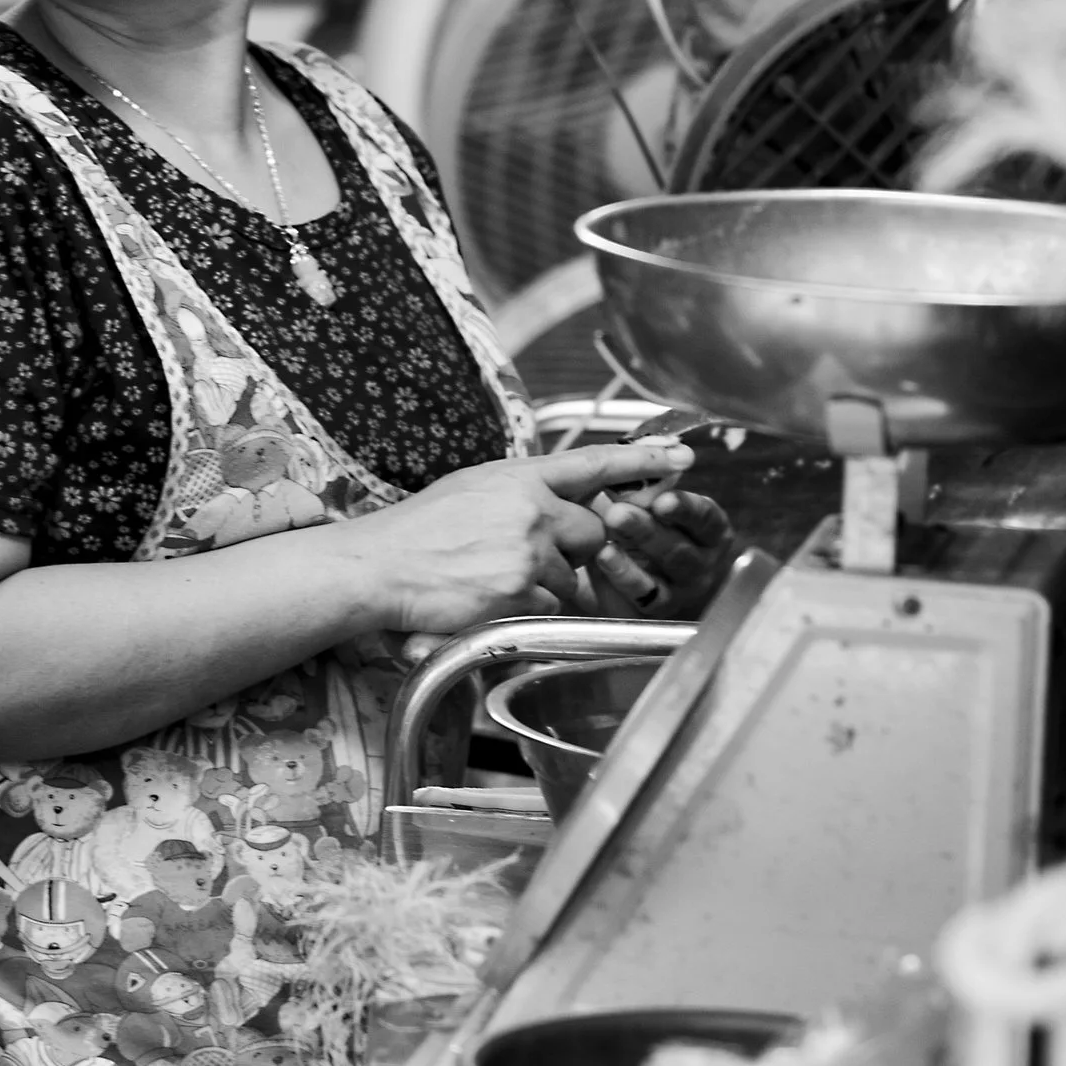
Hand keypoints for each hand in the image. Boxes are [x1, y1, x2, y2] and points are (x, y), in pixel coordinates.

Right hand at [346, 440, 697, 642]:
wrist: (381, 565)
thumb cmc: (420, 529)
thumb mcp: (474, 488)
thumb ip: (522, 492)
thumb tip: (556, 504)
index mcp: (520, 476)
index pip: (595, 463)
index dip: (644, 460)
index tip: (684, 457)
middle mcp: (531, 510)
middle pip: (593, 533)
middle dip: (576, 550)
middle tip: (528, 554)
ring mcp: (528, 553)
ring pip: (571, 577)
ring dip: (544, 584)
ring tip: (492, 576)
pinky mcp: (520, 593)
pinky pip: (549, 608)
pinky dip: (527, 609)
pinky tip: (490, 597)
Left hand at [576, 479, 736, 616]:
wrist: (598, 560)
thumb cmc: (631, 519)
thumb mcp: (639, 492)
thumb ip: (651, 471)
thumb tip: (672, 450)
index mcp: (706, 527)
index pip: (705, 517)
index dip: (686, 508)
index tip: (663, 499)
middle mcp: (701, 559)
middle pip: (683, 546)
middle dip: (651, 528)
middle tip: (620, 512)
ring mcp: (682, 587)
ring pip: (666, 569)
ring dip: (638, 546)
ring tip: (611, 525)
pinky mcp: (655, 606)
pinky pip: (645, 592)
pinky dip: (624, 573)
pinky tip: (604, 554)